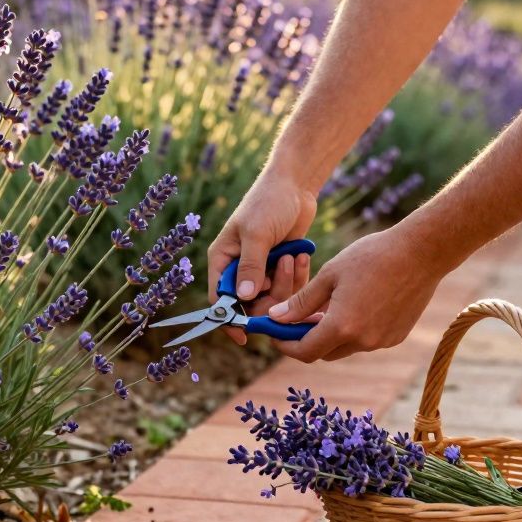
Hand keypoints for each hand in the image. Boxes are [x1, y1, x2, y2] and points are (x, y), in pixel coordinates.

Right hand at [207, 170, 318, 344]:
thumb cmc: (268, 202)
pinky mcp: (282, 268)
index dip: (229, 320)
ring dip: (287, 282)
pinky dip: (298, 277)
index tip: (244, 336)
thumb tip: (244, 299)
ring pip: (274, 298)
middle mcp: (239, 268)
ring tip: (292, 256)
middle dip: (270, 294)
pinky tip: (301, 255)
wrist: (295, 185)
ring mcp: (262, 269)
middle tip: (283, 271)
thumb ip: (250, 267)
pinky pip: (290, 288)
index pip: (219, 299)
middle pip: (251, 304)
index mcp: (223, 260)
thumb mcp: (257, 234)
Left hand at [264, 227, 444, 361]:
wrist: (422, 253)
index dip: (286, 345)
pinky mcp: (396, 337)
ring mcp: (382, 342)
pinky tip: (355, 305)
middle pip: (324, 352)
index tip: (276, 333)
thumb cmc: (372, 256)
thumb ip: (301, 301)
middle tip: (298, 318)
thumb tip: (276, 318)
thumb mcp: (330, 275)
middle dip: (307, 340)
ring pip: (345, 347)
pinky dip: (354, 330)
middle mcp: (363, 341)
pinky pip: (366, 341)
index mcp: (342, 326)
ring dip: (331, 334)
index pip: (304, 352)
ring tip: (327, 306)